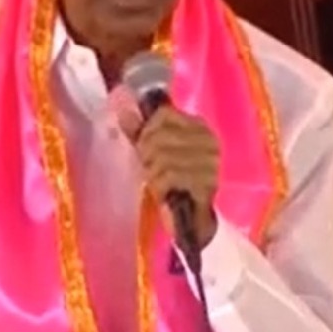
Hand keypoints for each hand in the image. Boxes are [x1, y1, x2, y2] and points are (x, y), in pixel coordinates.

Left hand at [134, 105, 219, 247]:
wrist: (192, 219)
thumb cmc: (173, 182)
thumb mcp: (154, 154)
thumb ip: (139, 132)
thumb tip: (122, 111)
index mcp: (199, 127)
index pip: (163, 114)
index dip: (145, 130)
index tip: (143, 147)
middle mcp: (208, 141)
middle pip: (160, 135)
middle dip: (146, 154)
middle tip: (148, 169)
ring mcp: (209, 162)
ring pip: (162, 156)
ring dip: (152, 173)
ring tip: (155, 181)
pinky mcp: (206, 183)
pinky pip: (170, 175)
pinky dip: (159, 185)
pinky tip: (162, 192)